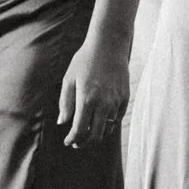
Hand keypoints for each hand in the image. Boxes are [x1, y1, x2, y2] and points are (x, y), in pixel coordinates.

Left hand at [55, 32, 128, 148]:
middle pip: (95, 135)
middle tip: (77, 143)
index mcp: (87, 99)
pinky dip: (107, 124)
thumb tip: (62, 123)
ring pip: (107, 129)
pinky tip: (99, 122)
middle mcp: (104, 104)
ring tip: (87, 133)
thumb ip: (65, 104)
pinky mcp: (125, 99)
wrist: (109, 46)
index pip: (80, 129)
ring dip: (97, 135)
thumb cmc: (84, 61)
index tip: (67, 142)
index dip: (72, 139)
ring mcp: (117, 102)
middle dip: (84, 143)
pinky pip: (116, 119)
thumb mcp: (69, 80)